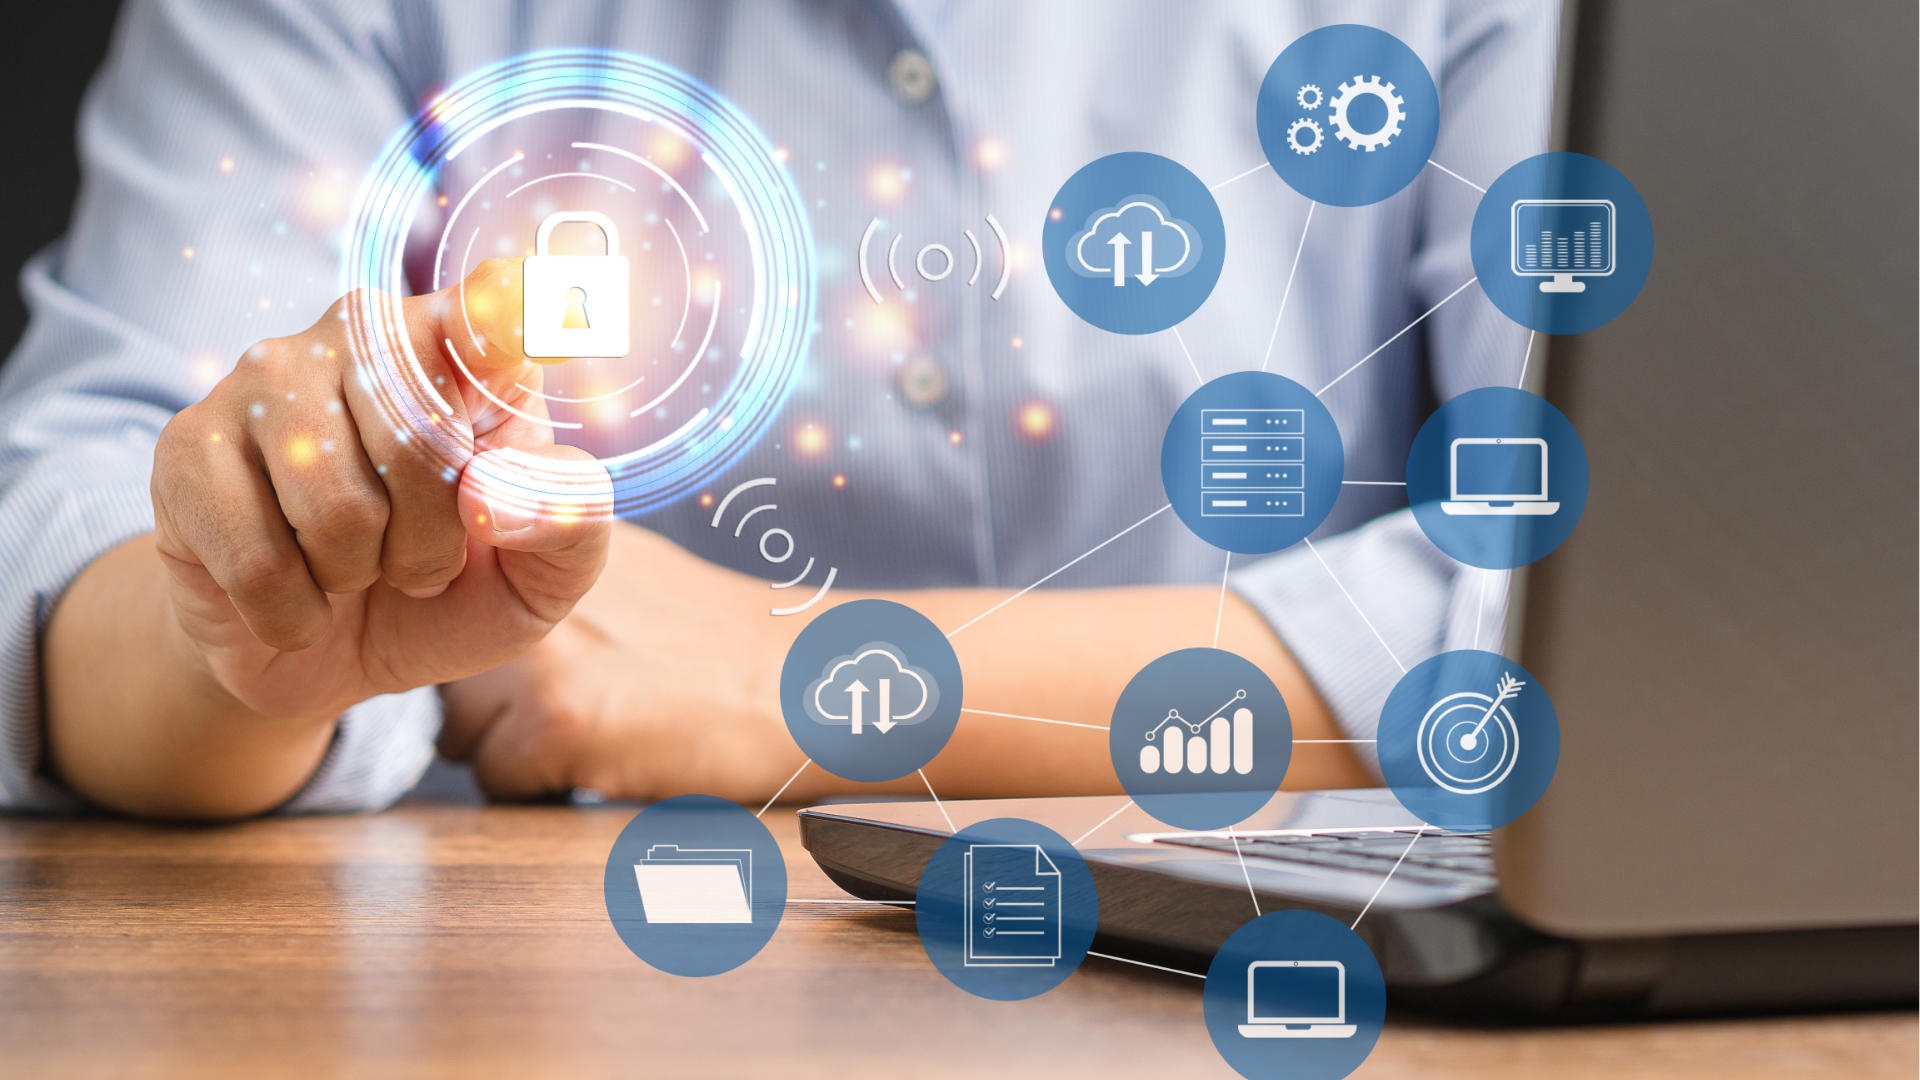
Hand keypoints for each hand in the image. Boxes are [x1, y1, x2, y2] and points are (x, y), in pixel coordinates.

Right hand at [150, 259, 612, 724]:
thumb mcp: (543, 576)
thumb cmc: (454, 591)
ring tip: (353, 568)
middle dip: (432, 545)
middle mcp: (362, 333)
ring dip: (357, 575)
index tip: (518, 315)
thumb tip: (492, 493)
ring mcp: (265, 378)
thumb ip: (570, 523)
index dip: (501, 320)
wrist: (335, 656)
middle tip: (419, 561)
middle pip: (420, 444)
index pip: (489, 311)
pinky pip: (257, 560)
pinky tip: (293, 594)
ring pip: (335, 506)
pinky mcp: (188, 446)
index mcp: (465, 348)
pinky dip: (293, 613)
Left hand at [438, 523, 808, 802]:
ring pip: (461, 729)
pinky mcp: (557, 720)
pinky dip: (543, 786)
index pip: (458, 604)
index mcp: (552, 540)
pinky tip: (608, 759)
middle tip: (583, 704)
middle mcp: (532, 580)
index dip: (488, 649)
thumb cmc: (727, 647)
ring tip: (595, 732)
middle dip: (496, 702)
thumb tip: (483, 602)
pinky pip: (497, 779)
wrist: (803, 685)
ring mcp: (541, 651)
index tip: (547, 670)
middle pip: (452, 672)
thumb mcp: (635, 574)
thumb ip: (553, 576)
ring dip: (510, 745)